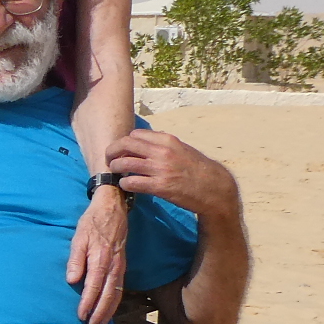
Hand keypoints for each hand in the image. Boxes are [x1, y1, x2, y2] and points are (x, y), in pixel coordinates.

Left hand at [67, 184, 127, 323]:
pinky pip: (120, 288)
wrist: (112, 208)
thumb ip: (76, 259)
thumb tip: (72, 280)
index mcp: (101, 259)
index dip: (88, 303)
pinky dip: (115, 302)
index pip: (94, 286)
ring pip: (116, 294)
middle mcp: (113, 266)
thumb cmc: (92, 222)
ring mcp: (120, 266)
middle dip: (100, 314)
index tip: (81, 316)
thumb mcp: (79, 237)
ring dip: (109, 312)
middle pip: (108, 295)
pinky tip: (110, 310)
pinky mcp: (122, 266)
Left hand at [106, 127, 242, 221]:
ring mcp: (160, 169)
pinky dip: (124, 183)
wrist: (214, 188)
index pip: (135, 135)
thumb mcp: (182, 149)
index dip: (125, 142)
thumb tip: (145, 141)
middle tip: (109, 159)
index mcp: (168, 140)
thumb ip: (164, 144)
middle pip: (125, 144)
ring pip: (124, 163)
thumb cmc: (198, 169)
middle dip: (112, 151)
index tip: (123, 150)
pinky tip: (126, 185)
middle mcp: (162, 152)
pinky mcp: (159, 187)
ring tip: (116, 173)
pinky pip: (131, 182)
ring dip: (115, 168)